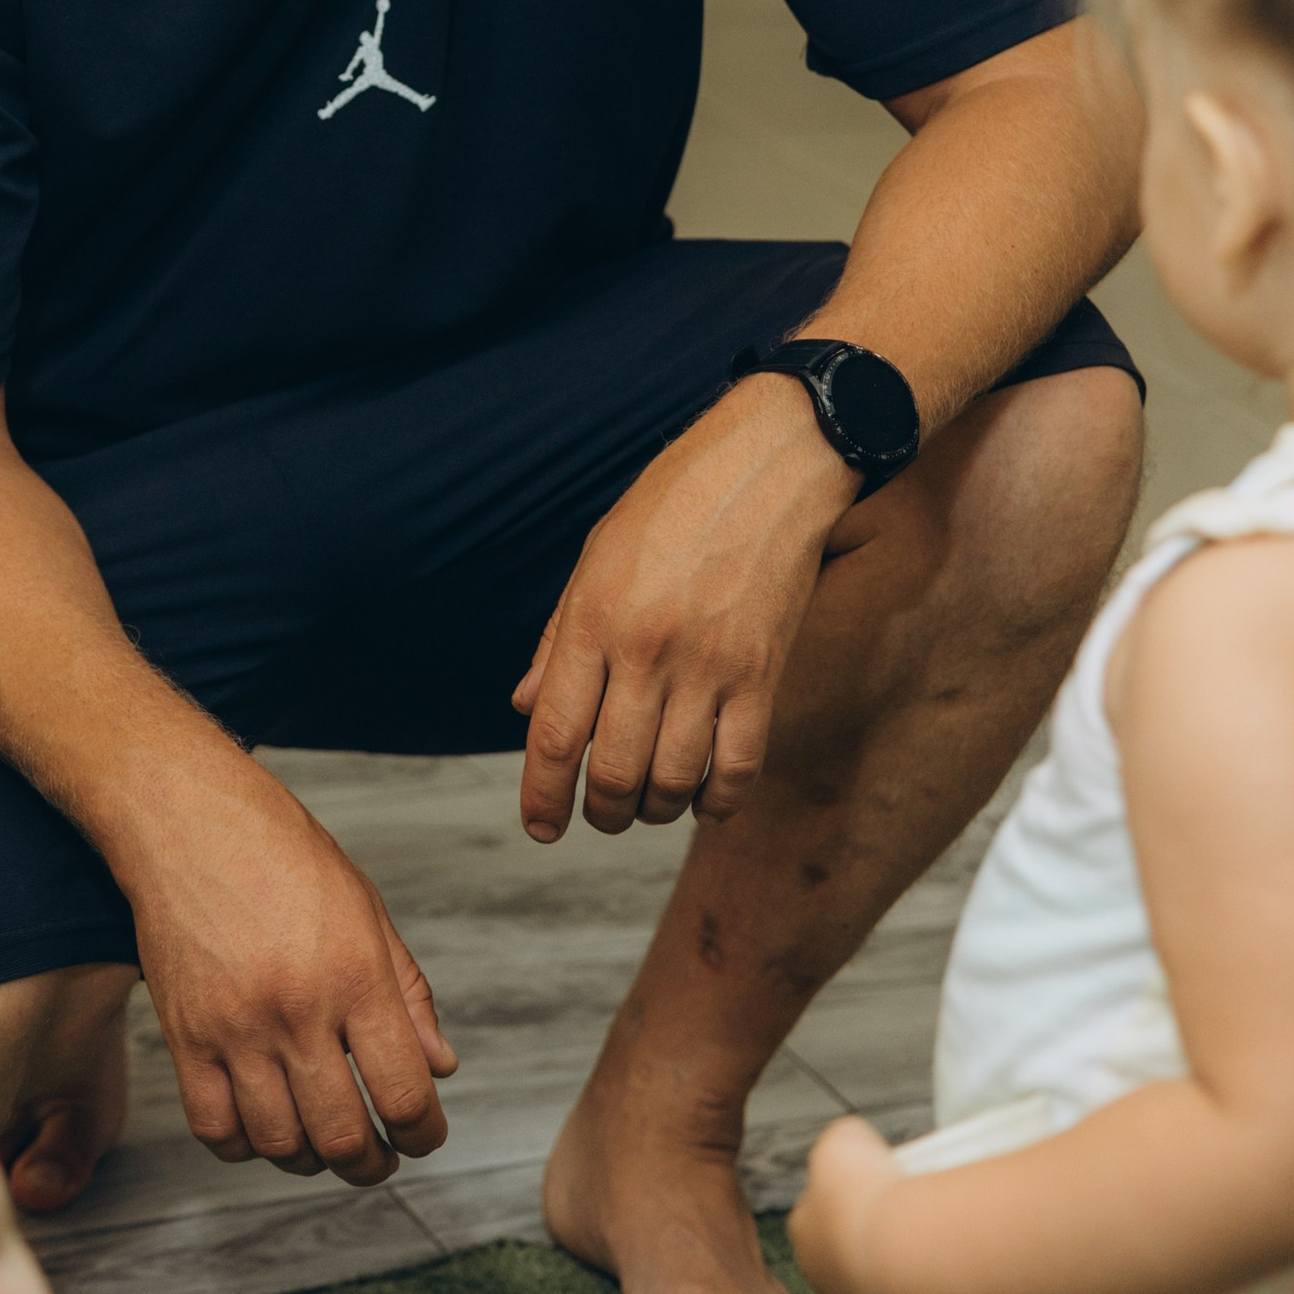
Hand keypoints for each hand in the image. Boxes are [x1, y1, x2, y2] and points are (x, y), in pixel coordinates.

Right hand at [121, 747, 456, 1185]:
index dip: (424, 1133)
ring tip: (324, 1146)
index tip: (424, 1136)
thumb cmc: (283, 856)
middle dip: (372, 1163)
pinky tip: (265, 1129)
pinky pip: (215, 1129)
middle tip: (380, 1156)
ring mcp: (235, 1029)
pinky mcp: (184, 1037)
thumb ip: (408, 995)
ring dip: (311, 1161)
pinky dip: (245, 1148)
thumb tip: (441, 1067)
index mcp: (356, 975)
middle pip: (342, 1135)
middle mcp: (297, 1010)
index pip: (404, 1092)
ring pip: (280, 1144)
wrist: (188, 822)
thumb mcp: (367, 910)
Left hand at [513, 376, 855, 840]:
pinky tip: (705, 796)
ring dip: (655, 811)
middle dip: (602, 812)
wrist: (767, 466)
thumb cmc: (673, 505)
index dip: (542, 796)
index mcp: (593, 620)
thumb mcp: (596, 557)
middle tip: (602, 814)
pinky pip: (739, 767)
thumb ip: (557, 639)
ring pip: (673, 782)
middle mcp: (646, 651)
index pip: (555, 736)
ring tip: (650, 803)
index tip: (541, 826)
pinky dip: (718, 800)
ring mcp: (709, 667)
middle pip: (614, 773)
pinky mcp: (762, 674)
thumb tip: (525, 708)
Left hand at [789, 1116, 958, 1293]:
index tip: (888, 1190)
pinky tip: (954, 1286)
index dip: (855, 1201)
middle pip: (856, 1261)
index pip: (824, 1217)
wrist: (908, 1253)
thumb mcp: (846, 1140)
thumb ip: (845, 1145)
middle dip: (881, 1244)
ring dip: (910, 1278)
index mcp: (806, 1233)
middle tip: (918, 1220)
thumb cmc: (875, 1193)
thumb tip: (858, 1152)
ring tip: (942, 1250)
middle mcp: (827, 1284)